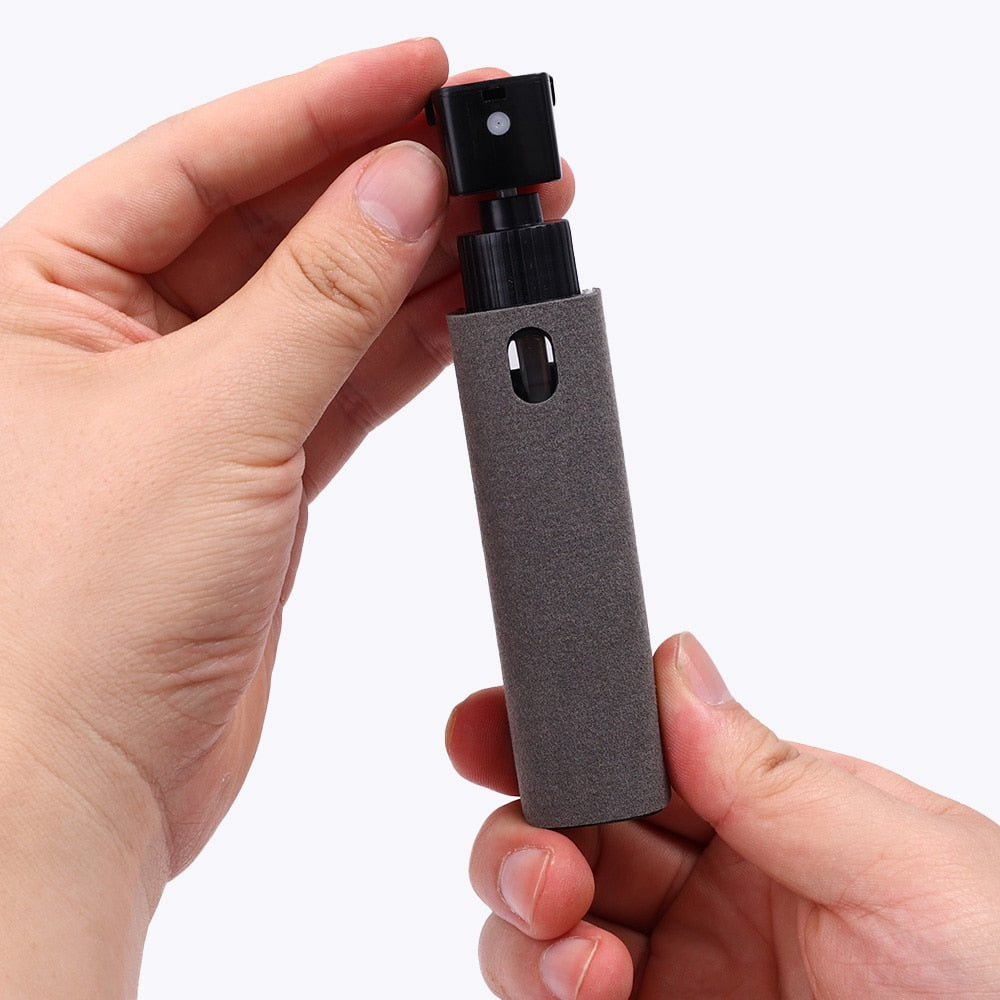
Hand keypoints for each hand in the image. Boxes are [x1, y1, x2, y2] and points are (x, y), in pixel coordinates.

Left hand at [0, 38, 571, 995]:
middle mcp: (115, 337)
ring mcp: (196, 405)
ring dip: (415, 263)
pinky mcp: (256, 472)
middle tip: (492, 146)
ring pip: (324, 303)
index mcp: (45, 288)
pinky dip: (408, 347)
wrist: (82, 781)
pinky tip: (465, 307)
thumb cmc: (69, 616)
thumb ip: (318, 296)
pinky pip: (344, 381)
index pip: (206, 156)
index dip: (323, 105)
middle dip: (388, 182)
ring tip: (507, 221)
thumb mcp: (209, 415)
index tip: (426, 75)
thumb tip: (400, 193)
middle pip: (277, 221)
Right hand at [447, 632, 999, 998]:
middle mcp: (712, 885)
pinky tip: (582, 984)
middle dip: (523, 825)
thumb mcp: (907, 862)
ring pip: (541, 918)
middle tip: (544, 858)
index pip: (633, 749)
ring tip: (565, 926)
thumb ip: (774, 772)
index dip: (554, 732)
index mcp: (766, 810)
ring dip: (521, 913)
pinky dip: (539, 984)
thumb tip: (675, 666)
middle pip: (567, 827)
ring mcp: (681, 969)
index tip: (490, 726)